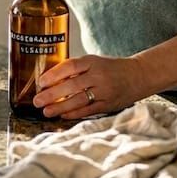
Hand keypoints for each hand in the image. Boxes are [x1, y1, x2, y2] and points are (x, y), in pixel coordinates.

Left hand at [32, 54, 152, 119]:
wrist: (138, 75)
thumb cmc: (111, 68)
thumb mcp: (94, 61)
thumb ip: (75, 69)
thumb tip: (50, 79)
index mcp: (92, 61)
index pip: (70, 66)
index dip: (54, 74)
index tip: (40, 82)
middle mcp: (99, 75)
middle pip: (72, 85)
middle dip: (52, 94)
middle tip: (37, 101)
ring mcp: (105, 91)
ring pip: (79, 100)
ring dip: (61, 107)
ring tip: (46, 111)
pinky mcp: (109, 104)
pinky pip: (89, 110)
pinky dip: (75, 113)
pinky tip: (63, 116)